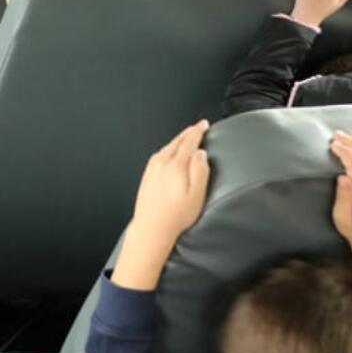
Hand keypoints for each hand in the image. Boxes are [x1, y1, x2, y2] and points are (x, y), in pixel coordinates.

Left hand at [112, 120, 210, 290]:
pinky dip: (170, 149)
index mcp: (175, 165)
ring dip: (179, 140)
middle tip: (198, 128)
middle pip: (176, 141)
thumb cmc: (176, 215)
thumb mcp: (196, 195)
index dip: (197, 131)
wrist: (151, 227)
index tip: (204, 125)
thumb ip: (200, 171)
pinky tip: (173, 153)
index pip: (188, 141)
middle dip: (188, 133)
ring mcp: (152, 168)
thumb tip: (201, 153)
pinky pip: (160, 154)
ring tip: (188, 138)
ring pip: (168, 146)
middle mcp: (161, 163)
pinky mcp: (147, 175)